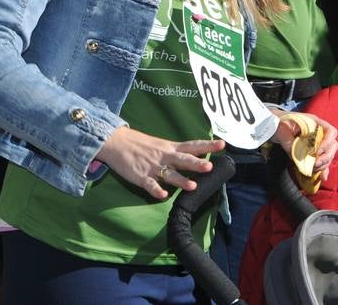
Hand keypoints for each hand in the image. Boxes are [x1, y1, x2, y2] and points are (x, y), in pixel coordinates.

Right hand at [96, 125, 224, 200]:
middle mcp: (164, 156)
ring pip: (169, 174)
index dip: (207, 145)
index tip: (222, 144)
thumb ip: (176, 152)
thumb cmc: (139, 144)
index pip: (192, 146)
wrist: (115, 142)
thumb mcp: (160, 144)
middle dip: (196, 164)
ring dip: (181, 180)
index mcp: (170, 147)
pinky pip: (150, 184)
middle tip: (210, 166)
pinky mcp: (140, 176)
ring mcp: (152, 167)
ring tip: (192, 186)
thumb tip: (195, 156)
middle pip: (183, 160)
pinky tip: (163, 195)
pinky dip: (156, 190)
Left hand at [273, 112, 337, 176]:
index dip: (327, 143)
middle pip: (332, 145)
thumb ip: (289, 142)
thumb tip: (297, 157)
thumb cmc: (278, 123)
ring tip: (313, 169)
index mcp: (314, 122)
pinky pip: (322, 160)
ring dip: (323, 164)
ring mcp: (317, 142)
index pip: (330, 131)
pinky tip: (322, 177)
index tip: (317, 152)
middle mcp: (318, 132)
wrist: (273, 124)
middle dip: (326, 157)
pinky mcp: (313, 151)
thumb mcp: (282, 130)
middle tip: (315, 164)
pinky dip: (322, 169)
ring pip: (328, 154)